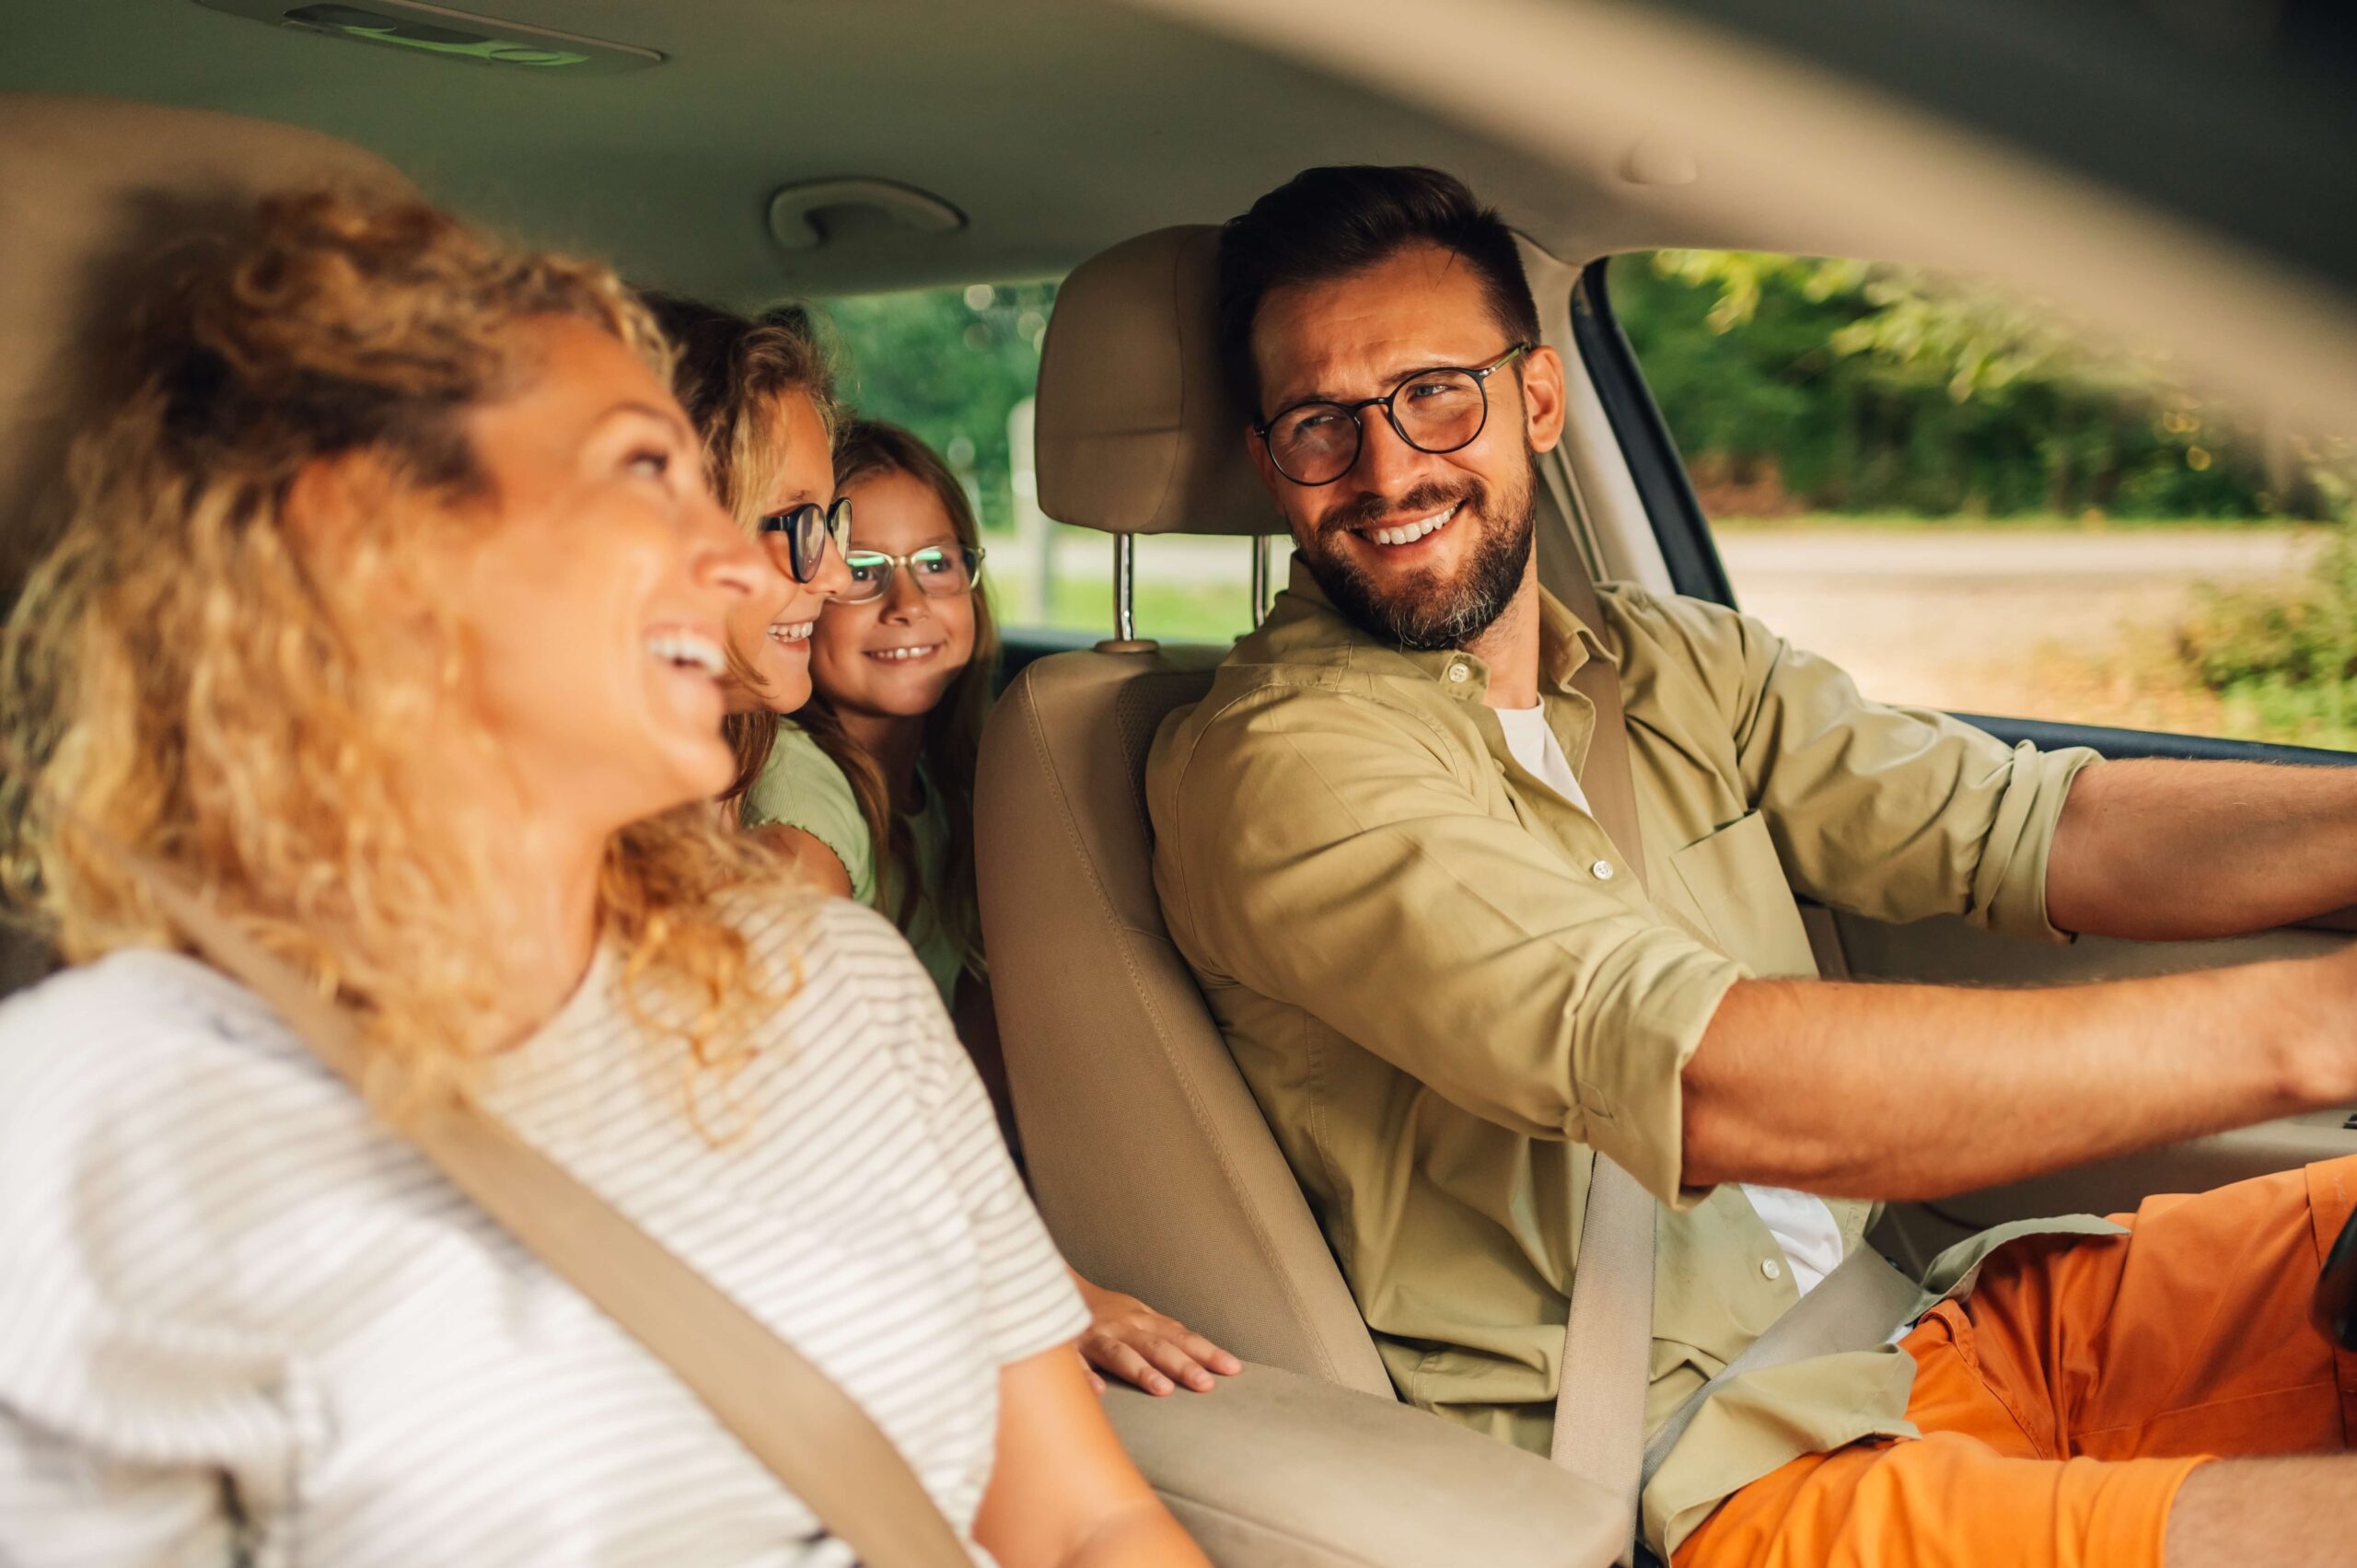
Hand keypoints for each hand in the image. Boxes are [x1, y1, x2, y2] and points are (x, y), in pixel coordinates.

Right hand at [1073, 1274, 1242, 1395]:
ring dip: (1142, 1370)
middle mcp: (1123, 1327)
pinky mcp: (1067, 1348)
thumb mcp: (1137, 1316)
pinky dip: (1086, 1377)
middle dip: (1181, 1365)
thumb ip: (1164, 1335)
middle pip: (1156, 1346)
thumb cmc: (1105, 1310)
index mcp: (1143, 1321)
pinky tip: (1099, 1392)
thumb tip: (1203, 1355)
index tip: (1232, 1369)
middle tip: (1205, 1384)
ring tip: (1163, 1389)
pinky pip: (1075, 1364)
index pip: (1180, 1337)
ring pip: (1120, 1354)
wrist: (1055, 1288)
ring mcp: (1095, 1337)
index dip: (1206, 1352)